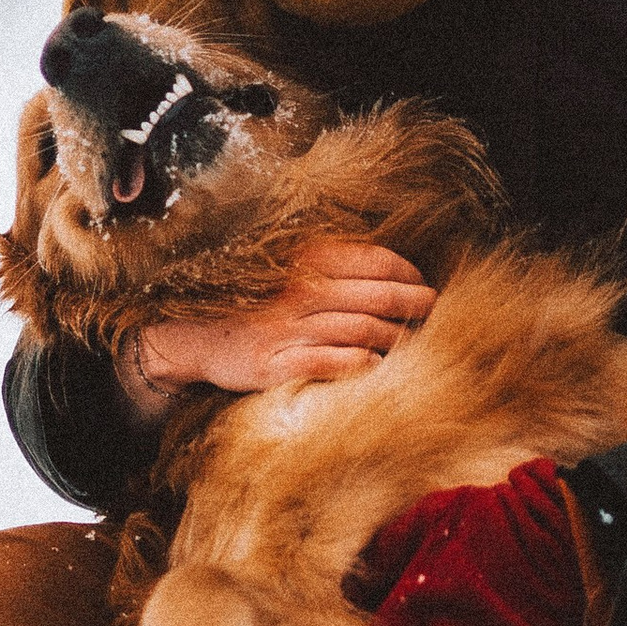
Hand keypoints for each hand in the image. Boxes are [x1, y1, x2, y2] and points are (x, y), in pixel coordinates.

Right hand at [122, 239, 434, 416]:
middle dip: (414, 305)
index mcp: (306, 261)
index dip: (408, 273)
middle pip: (377, 296)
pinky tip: (377, 366)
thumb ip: (332, 269)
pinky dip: (360, 364)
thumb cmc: (254, 303)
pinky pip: (329, 362)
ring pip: (361, 330)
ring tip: (413, 344)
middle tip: (432, 312)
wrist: (193, 335)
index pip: (374, 260)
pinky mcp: (274, 364)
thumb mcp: (288, 272)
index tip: (423, 284)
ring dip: (397, 338)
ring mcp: (287, 328)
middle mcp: (300, 290)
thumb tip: (391, 275)